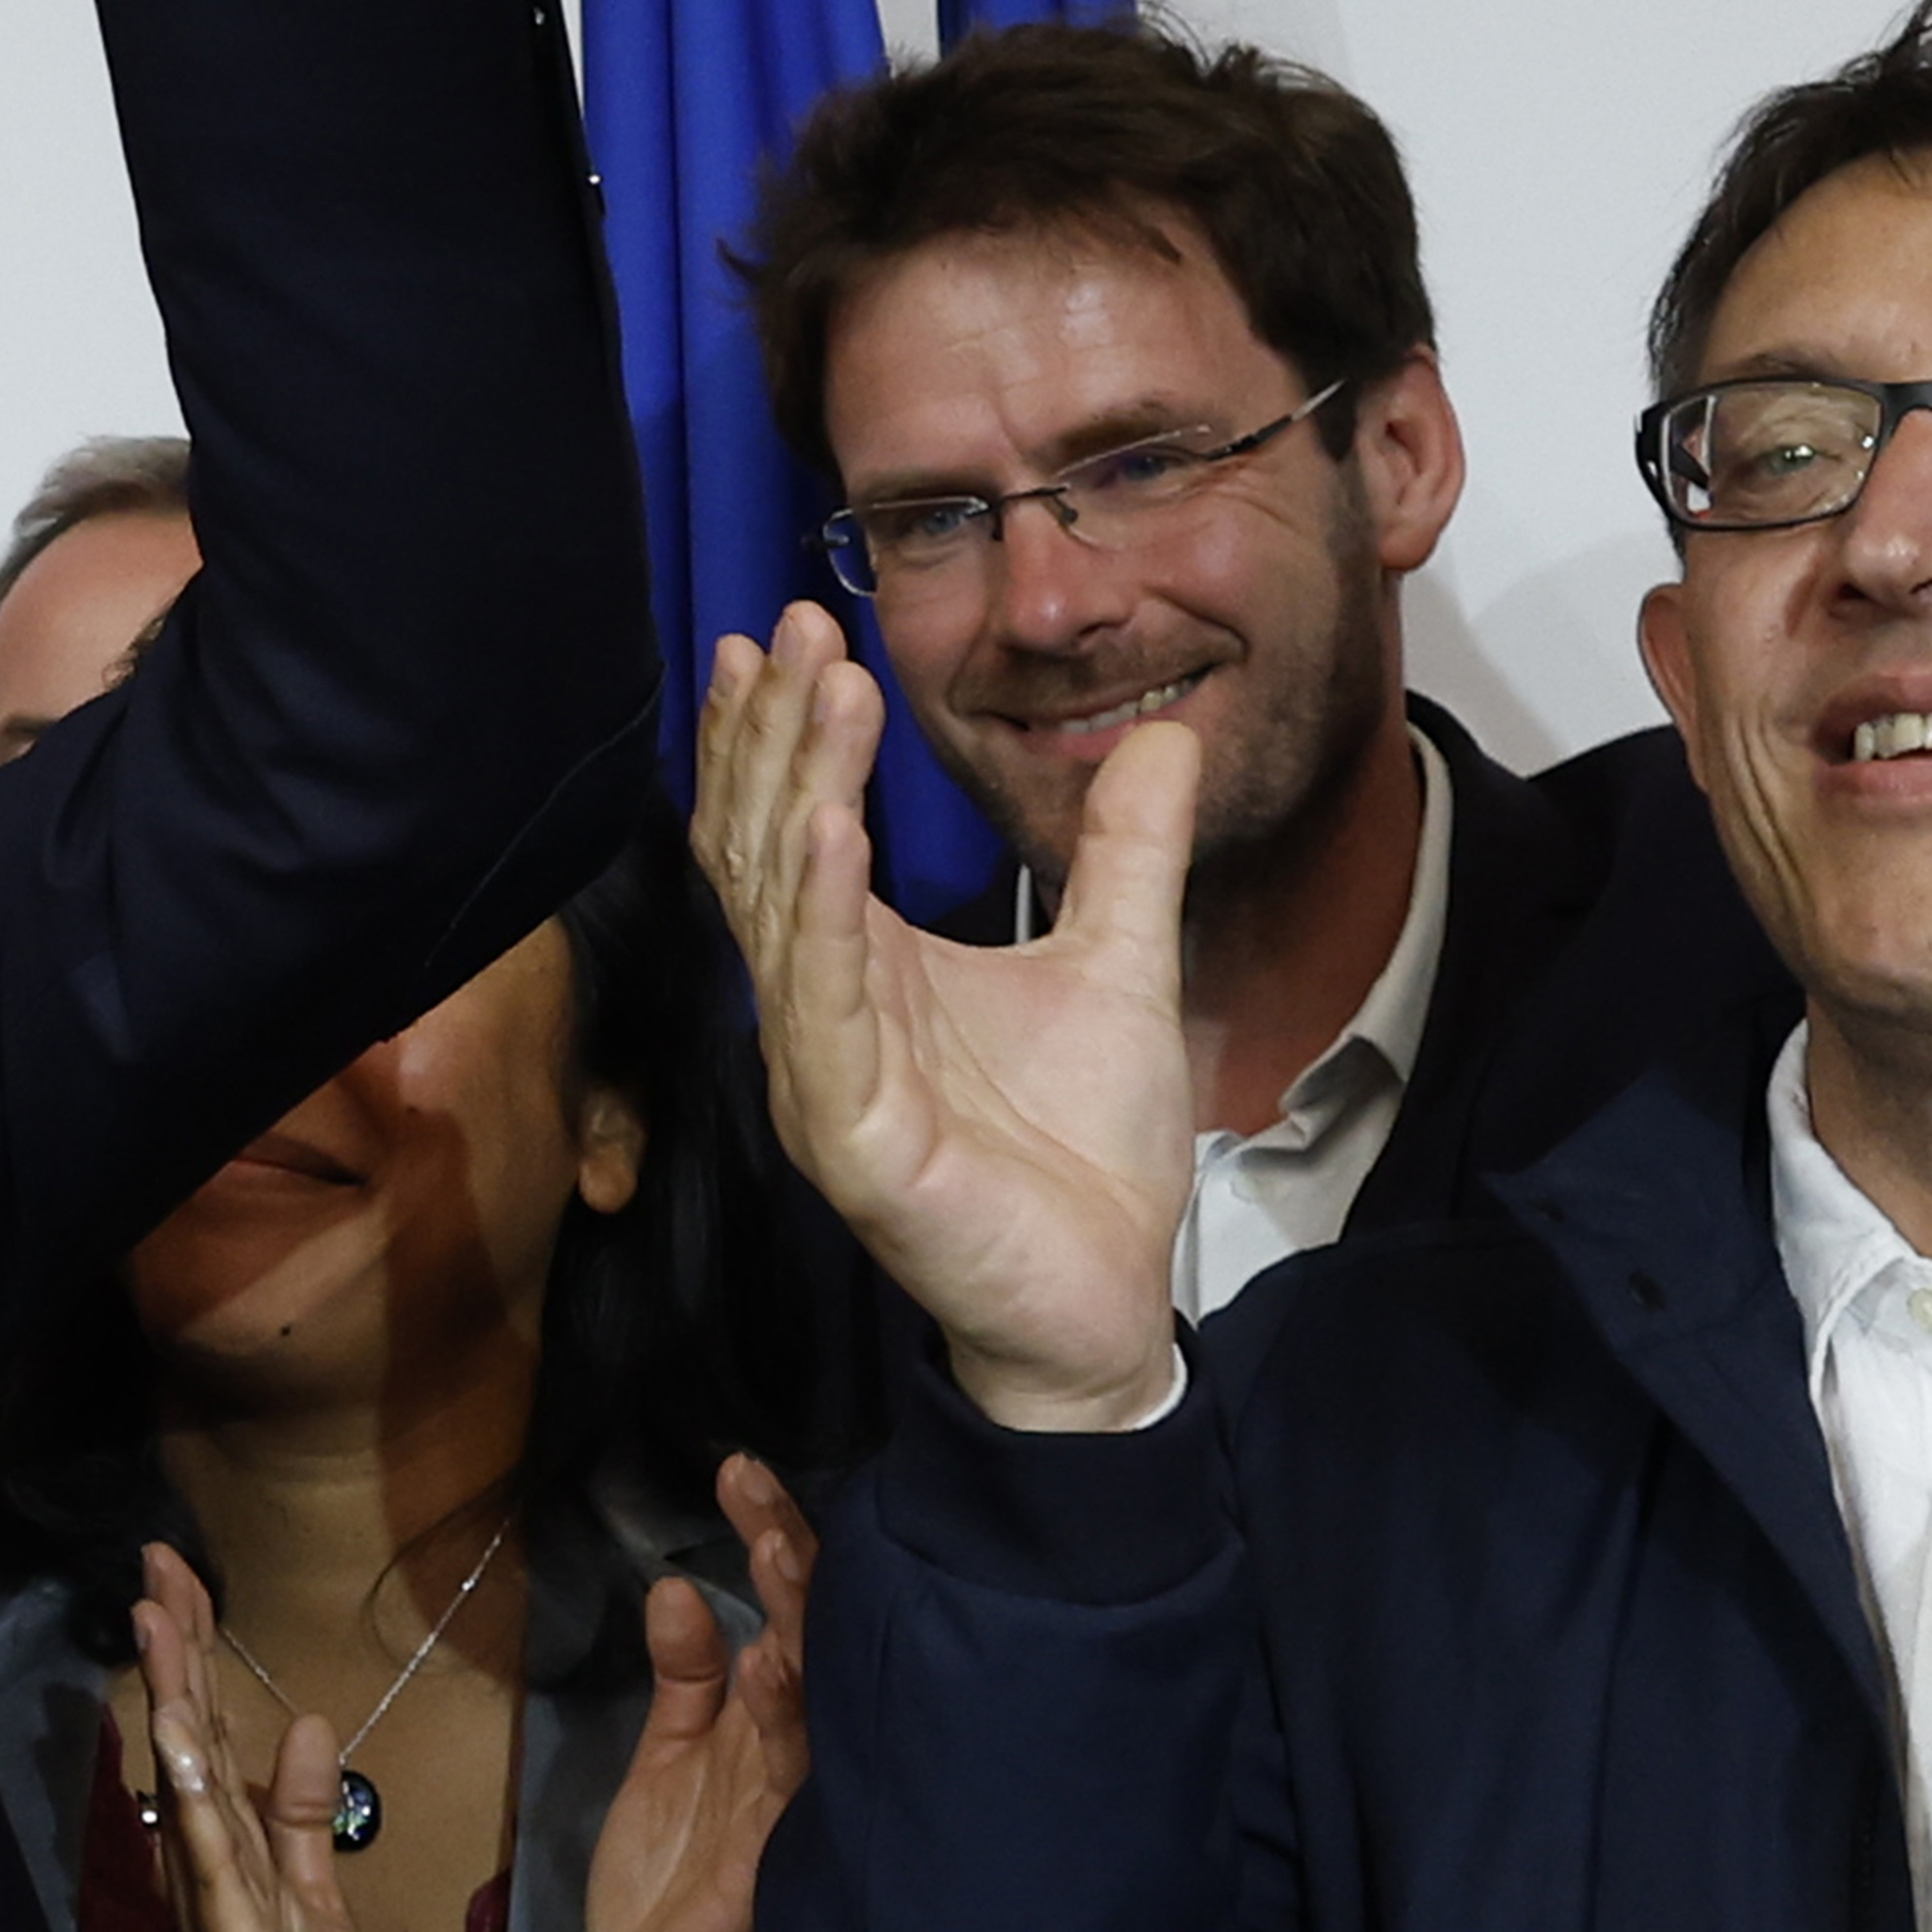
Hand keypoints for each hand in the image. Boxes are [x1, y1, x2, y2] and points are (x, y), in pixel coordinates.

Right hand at [117, 1547, 409, 1931]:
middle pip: (192, 1753)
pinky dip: (196, 1814)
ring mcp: (221, 1927)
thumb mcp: (325, 1912)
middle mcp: (212, 1889)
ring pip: (193, 1799)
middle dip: (177, 1657)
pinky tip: (177, 1754)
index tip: (184, 1577)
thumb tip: (304, 1725)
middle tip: (156, 1563)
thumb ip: (301, 1824)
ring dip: (174, 1711)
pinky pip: (218, 1879)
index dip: (200, 1660)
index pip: (213, 1745)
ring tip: (154, 1627)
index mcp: (235, 1871)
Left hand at [582, 1456, 822, 1931]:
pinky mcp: (781, 1866)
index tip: (738, 1472)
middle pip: (813, 1641)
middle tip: (757, 1487)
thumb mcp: (666, 1771)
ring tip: (773, 1548)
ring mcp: (796, 1809)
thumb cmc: (672, 1901)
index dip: (770, 1544)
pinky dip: (790, 1722)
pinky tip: (776, 1664)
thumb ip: (681, 1685)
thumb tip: (678, 1588)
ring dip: (796, 1623)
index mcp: (767, 1730)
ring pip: (817, 1697)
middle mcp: (795, 1758)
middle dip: (791, 1560)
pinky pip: (798, 1783)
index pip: (784, 1617)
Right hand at [698, 621, 1193, 1435]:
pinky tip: (831, 834)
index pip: (792, 833)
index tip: (792, 632)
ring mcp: (825, 1081)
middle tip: (790, 626)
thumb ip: (1129, 853)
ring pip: (785, 917)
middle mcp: (820, 1019)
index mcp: (865, 974)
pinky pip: (826, 1014)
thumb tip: (1163, 734)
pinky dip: (822, 920)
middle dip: (776, 735)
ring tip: (821, 693)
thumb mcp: (1121, 965)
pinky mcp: (857, 1142)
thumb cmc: (1082, 1158)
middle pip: (768, 853)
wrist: (1104, 1305)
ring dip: (797, 796)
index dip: (782, 736)